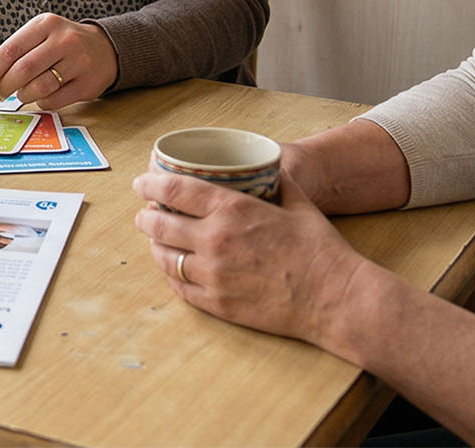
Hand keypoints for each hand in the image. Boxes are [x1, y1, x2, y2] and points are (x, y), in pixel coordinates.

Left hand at [0, 14, 114, 109]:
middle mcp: (63, 40)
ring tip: (22, 93)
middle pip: (23, 70)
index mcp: (45, 24)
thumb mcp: (37, 38)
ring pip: (39, 87)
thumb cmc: (61, 44)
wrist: (105, 48)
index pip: (10, 49)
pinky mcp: (87, 83)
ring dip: (23, 95)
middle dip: (4, 87)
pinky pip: (54, 100)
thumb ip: (9, 55)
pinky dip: (42, 102)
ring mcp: (78, 62)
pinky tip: (42, 96)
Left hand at [130, 170, 373, 346]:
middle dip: (145, 216)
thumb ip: (278, 183)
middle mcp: (215, 241)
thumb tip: (269, 170)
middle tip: (144, 213)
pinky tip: (174, 269)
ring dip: (154, 246)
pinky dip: (171, 275)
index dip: (150, 185)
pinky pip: (180, 288)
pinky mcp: (217, 304)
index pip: (175, 190)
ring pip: (164, 258)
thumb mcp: (299, 203)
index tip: (141, 183)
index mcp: (232, 210)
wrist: (334, 298)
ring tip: (155, 240)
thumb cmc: (320, 250)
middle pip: (160, 225)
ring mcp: (213, 275)